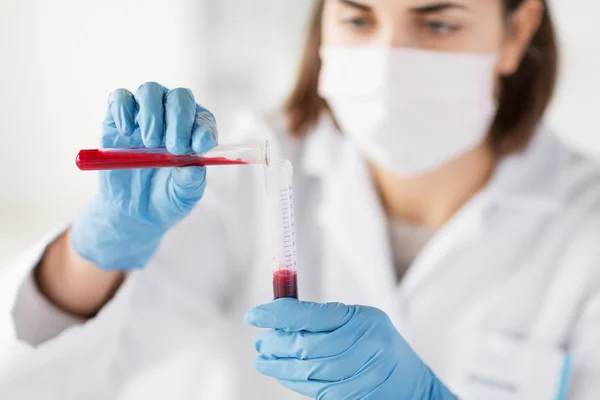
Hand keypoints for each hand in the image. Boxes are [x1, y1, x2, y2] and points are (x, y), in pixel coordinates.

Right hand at [70, 82, 217, 269]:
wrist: (134, 212)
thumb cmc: (167, 198)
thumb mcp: (184, 196)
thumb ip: (191, 181)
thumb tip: (194, 166)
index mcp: (195, 133)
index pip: (204, 119)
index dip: (203, 129)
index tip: (198, 146)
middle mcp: (172, 118)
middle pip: (179, 98)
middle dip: (178, 119)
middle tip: (173, 148)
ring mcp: (144, 116)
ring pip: (151, 91)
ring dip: (153, 114)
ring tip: (150, 143)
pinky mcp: (117, 119)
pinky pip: (120, 98)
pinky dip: (123, 110)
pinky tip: (127, 132)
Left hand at [245, 299, 456, 399]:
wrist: (411, 383)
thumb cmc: (377, 343)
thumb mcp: (359, 320)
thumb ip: (324, 317)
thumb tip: (279, 317)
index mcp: (362, 318)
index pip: (311, 314)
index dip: (278, 314)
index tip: (254, 315)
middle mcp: (365, 344)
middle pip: (306, 345)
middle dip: (275, 344)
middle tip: (260, 342)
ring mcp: (362, 373)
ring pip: (308, 370)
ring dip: (278, 366)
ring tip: (262, 359)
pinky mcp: (354, 396)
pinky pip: (315, 389)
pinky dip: (293, 382)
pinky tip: (282, 373)